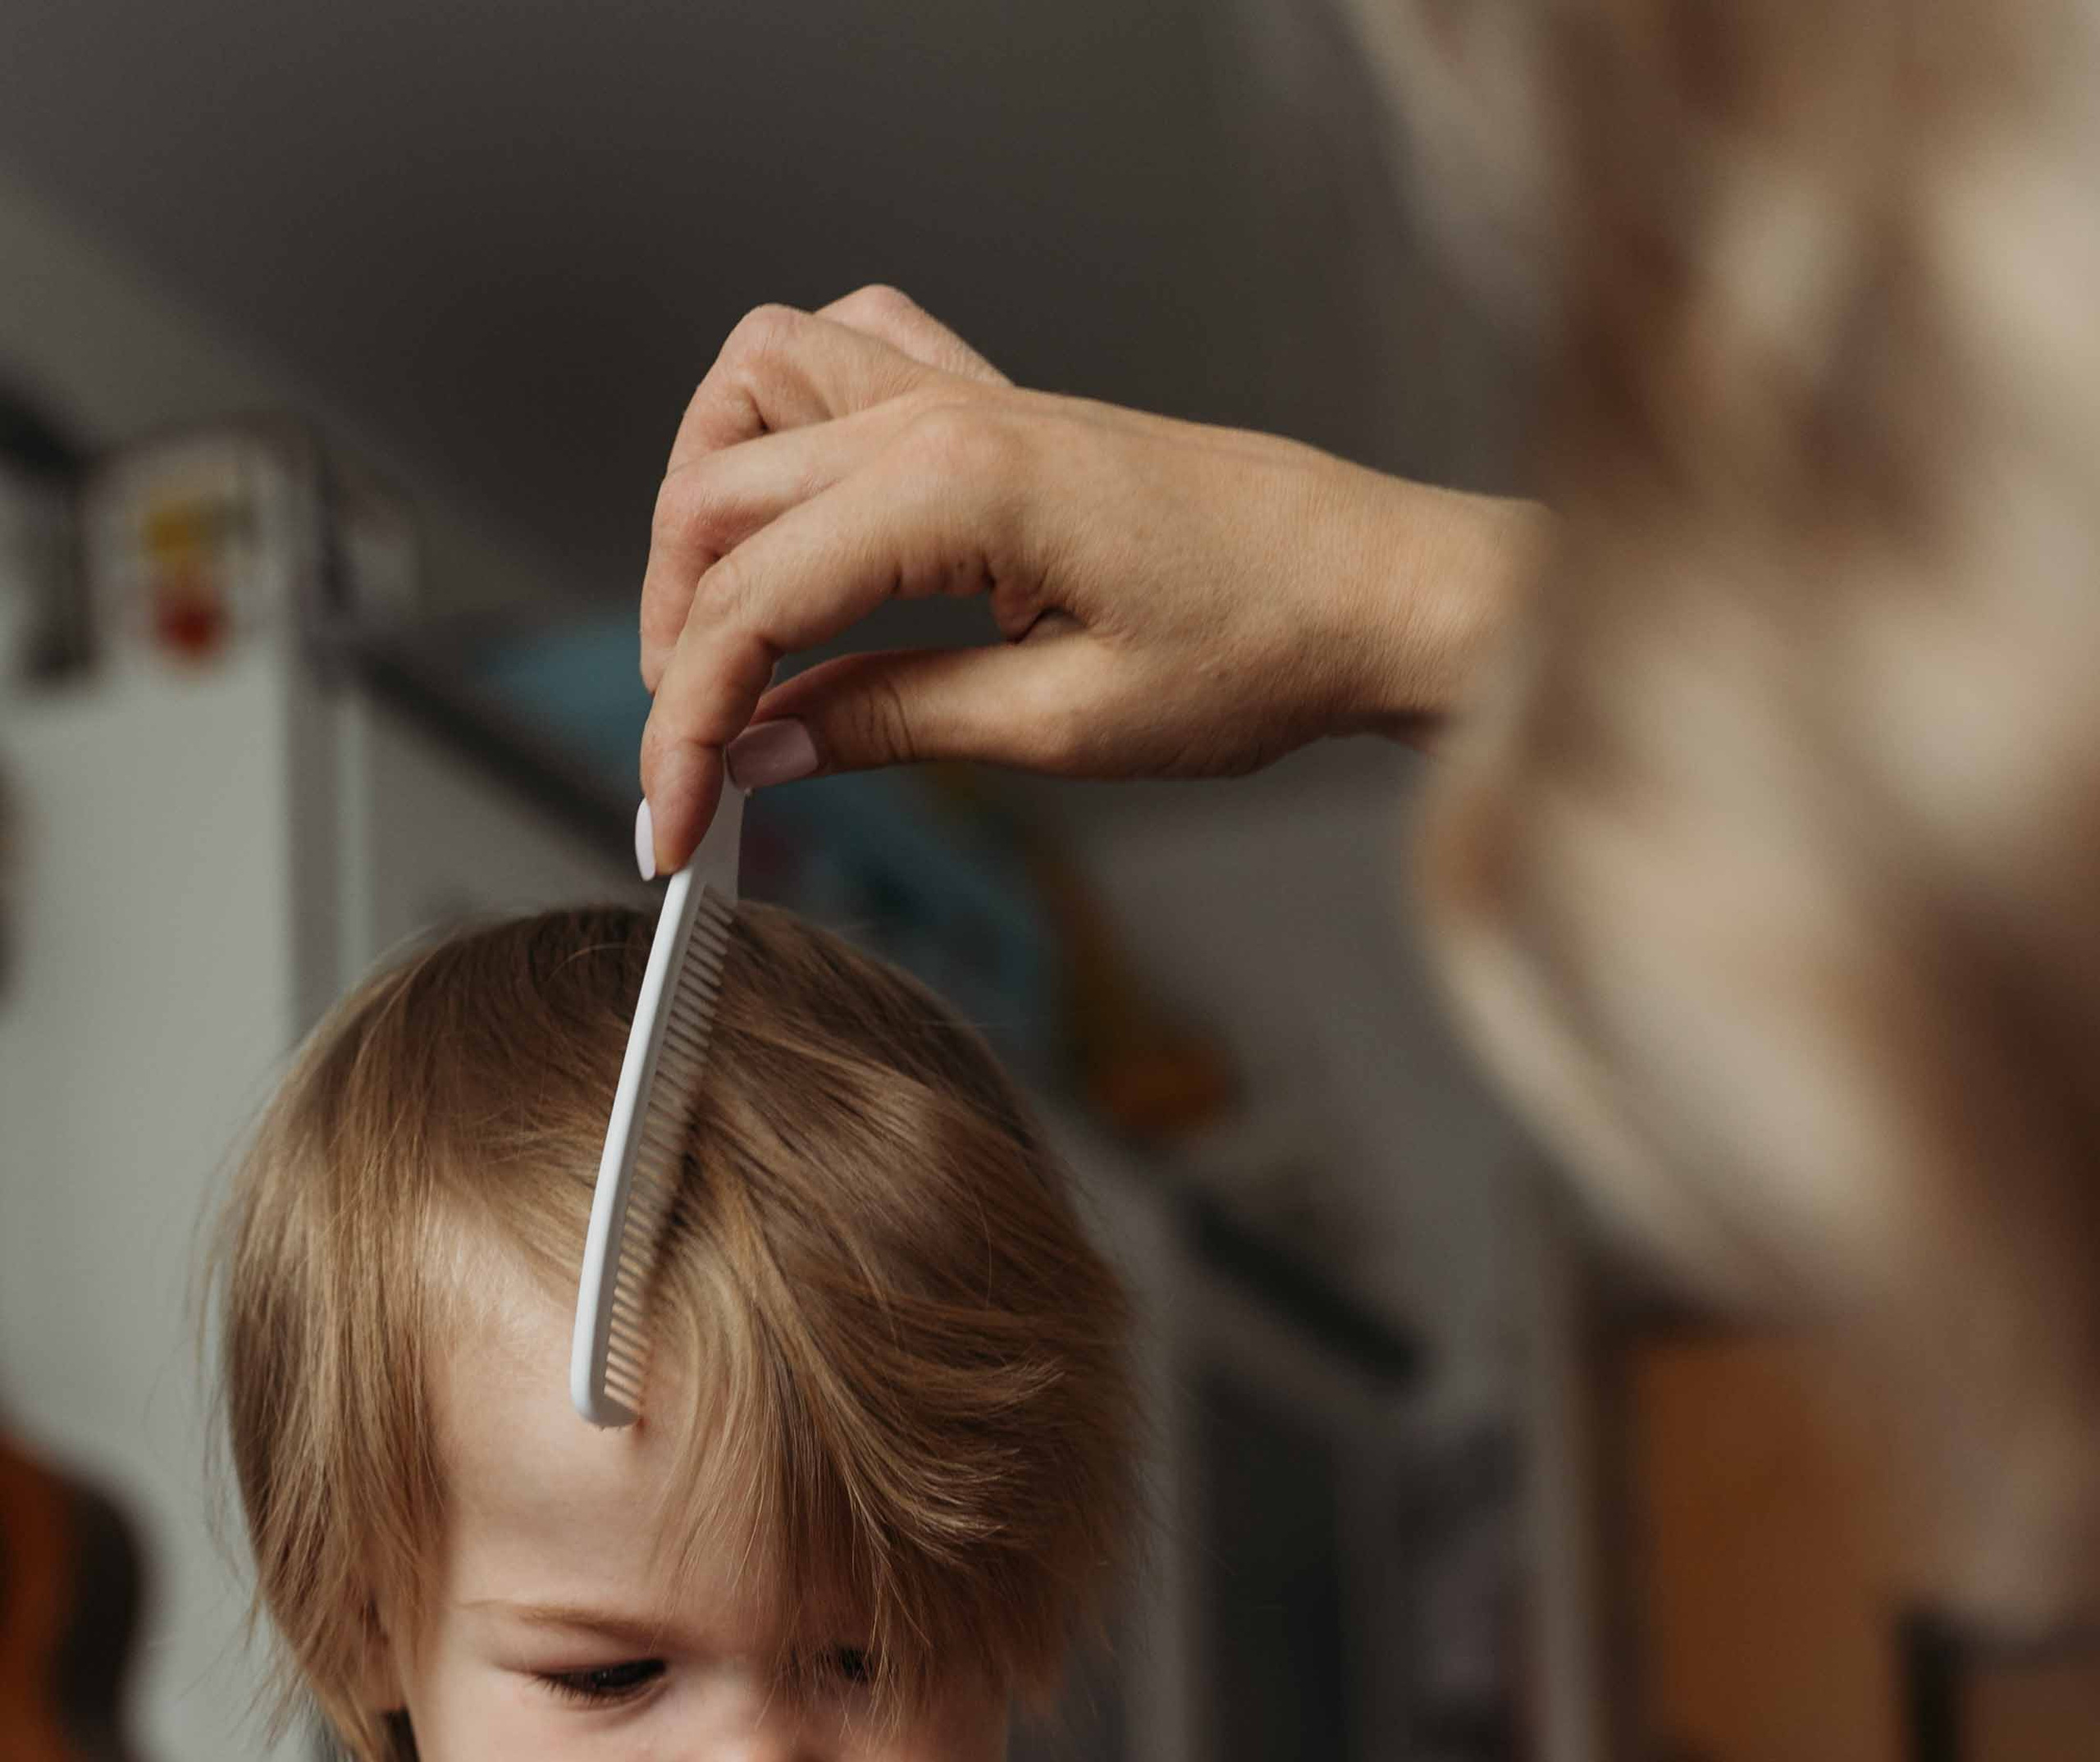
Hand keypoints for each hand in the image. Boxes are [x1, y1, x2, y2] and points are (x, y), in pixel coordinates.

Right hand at [637, 284, 1545, 869]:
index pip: (750, 606)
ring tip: (722, 641)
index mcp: (954, 489)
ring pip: (747, 398)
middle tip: (694, 768)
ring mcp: (960, 389)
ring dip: (702, 514)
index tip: (669, 829)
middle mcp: (938, 411)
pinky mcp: (991, 400)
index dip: (686, 731)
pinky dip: (779, 428)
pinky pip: (836, 356)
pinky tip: (796, 520)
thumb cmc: (1260, 648)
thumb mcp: (1064, 727)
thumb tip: (761, 755)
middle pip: (715, 504)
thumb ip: (891, 726)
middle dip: (675, 643)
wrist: (1371, 586)